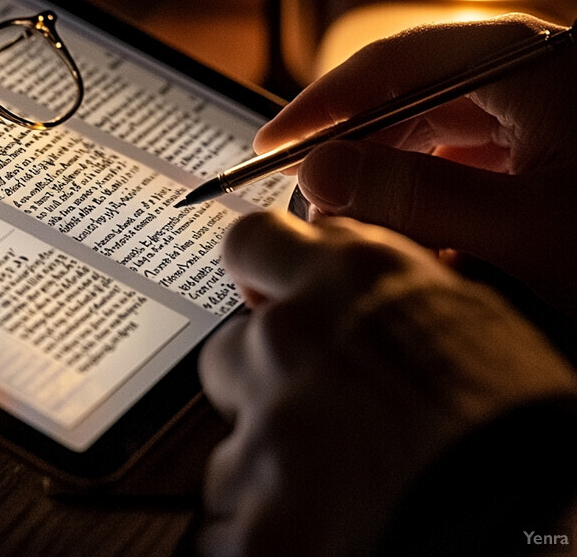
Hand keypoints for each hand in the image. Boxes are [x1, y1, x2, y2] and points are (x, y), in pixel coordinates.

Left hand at [198, 210, 576, 556]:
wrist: (539, 525)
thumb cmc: (526, 423)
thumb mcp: (466, 317)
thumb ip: (383, 292)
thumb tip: (347, 282)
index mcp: (352, 281)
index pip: (254, 241)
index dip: (257, 273)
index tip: (267, 294)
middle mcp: (294, 342)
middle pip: (231, 346)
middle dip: (260, 376)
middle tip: (312, 408)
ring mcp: (267, 430)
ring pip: (232, 433)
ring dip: (267, 453)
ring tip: (333, 481)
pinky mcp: (255, 521)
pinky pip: (231, 514)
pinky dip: (264, 523)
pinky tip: (319, 529)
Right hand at [255, 15, 576, 314]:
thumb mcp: (526, 226)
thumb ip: (414, 195)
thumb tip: (321, 172)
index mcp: (527, 64)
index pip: (391, 66)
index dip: (321, 105)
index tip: (271, 143)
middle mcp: (525, 77)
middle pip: (403, 99)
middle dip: (350, 151)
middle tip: (306, 197)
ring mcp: (531, 115)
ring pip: (427, 135)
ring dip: (384, 180)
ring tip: (353, 224)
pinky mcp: (535, 152)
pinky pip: (457, 163)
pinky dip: (424, 198)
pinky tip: (411, 235)